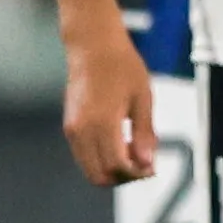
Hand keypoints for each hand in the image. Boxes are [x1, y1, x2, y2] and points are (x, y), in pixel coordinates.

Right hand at [60, 32, 158, 185]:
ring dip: (112, 170)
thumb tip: (148, 163)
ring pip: (89, 169)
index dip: (136, 173)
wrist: (92, 45)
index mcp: (102, 123)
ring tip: (134, 153)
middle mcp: (81, 130)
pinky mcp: (70, 126)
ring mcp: (72, 129)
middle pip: (99, 175)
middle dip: (124, 177)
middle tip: (144, 165)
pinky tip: (120, 143)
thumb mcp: (143, 98)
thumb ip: (144, 133)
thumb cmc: (122, 66)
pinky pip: (84, 156)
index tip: (152, 168)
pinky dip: (102, 159)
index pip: (117, 166)